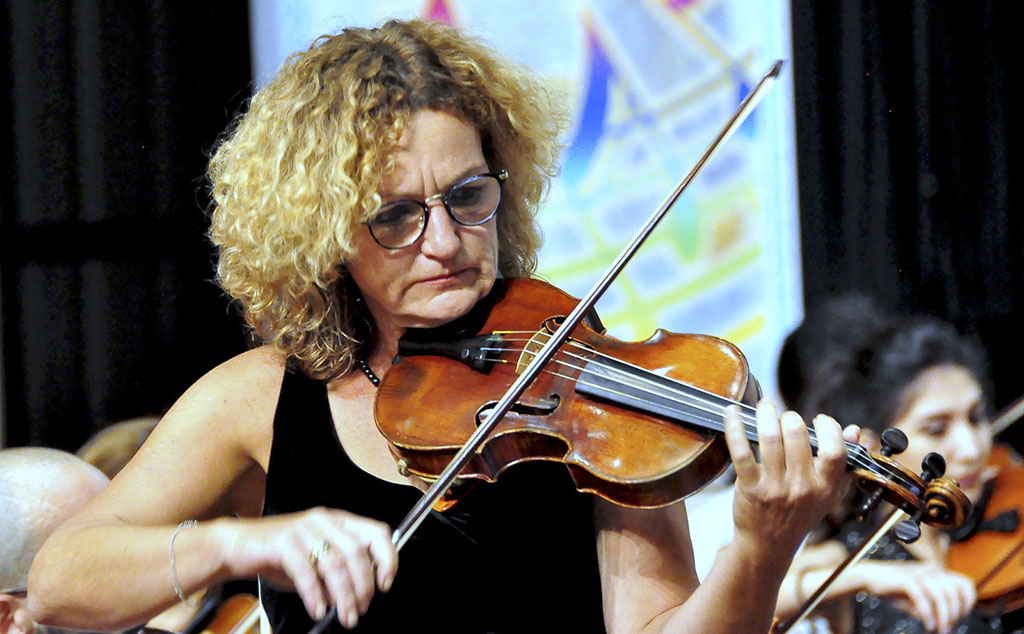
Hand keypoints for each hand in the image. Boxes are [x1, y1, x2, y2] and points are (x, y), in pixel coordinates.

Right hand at [224, 507, 396, 627]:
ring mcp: (303, 529)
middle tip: (360, 610)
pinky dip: (315, 594)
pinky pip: (306, 571)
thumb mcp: (315, 563)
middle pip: (356, 552)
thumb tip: (359, 597)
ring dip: (343, 595)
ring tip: (345, 617)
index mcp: (338, 521)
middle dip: (363, 586)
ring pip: (334, 563)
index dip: (387, 558)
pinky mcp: (283, 541)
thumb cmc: (279, 555)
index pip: (376, 532)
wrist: (236, 547)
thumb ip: (338, 574)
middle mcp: (324, 520)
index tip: (386, 584)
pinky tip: (318, 610)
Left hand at [725, 400, 854, 556]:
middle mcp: (802, 487)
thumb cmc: (799, 514)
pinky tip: (732, 413)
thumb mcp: (828, 494)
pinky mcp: (750, 488)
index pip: (835, 450)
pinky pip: (741, 451)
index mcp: (826, 487)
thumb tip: (854, 430)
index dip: (828, 428)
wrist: (769, 545)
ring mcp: (775, 488)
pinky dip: (735, 427)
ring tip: (764, 406)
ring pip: (771, 438)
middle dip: (789, 416)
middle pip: (797, 435)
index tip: (818, 420)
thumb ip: (842, 463)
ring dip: (765, 414)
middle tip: (783, 415)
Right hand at [861, 560, 974, 633]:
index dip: (968, 601)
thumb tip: (950, 623)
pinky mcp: (905, 580)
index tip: (960, 617)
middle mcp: (931, 572)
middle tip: (947, 628)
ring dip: (944, 617)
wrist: (870, 577)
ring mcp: (918, 575)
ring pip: (941, 596)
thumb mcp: (919, 598)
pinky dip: (927, 614)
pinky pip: (922, 599)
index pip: (965, 583)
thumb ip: (935, 606)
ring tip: (939, 630)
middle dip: (955, 613)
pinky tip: (928, 625)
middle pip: (955, 592)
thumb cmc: (896, 590)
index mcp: (937, 573)